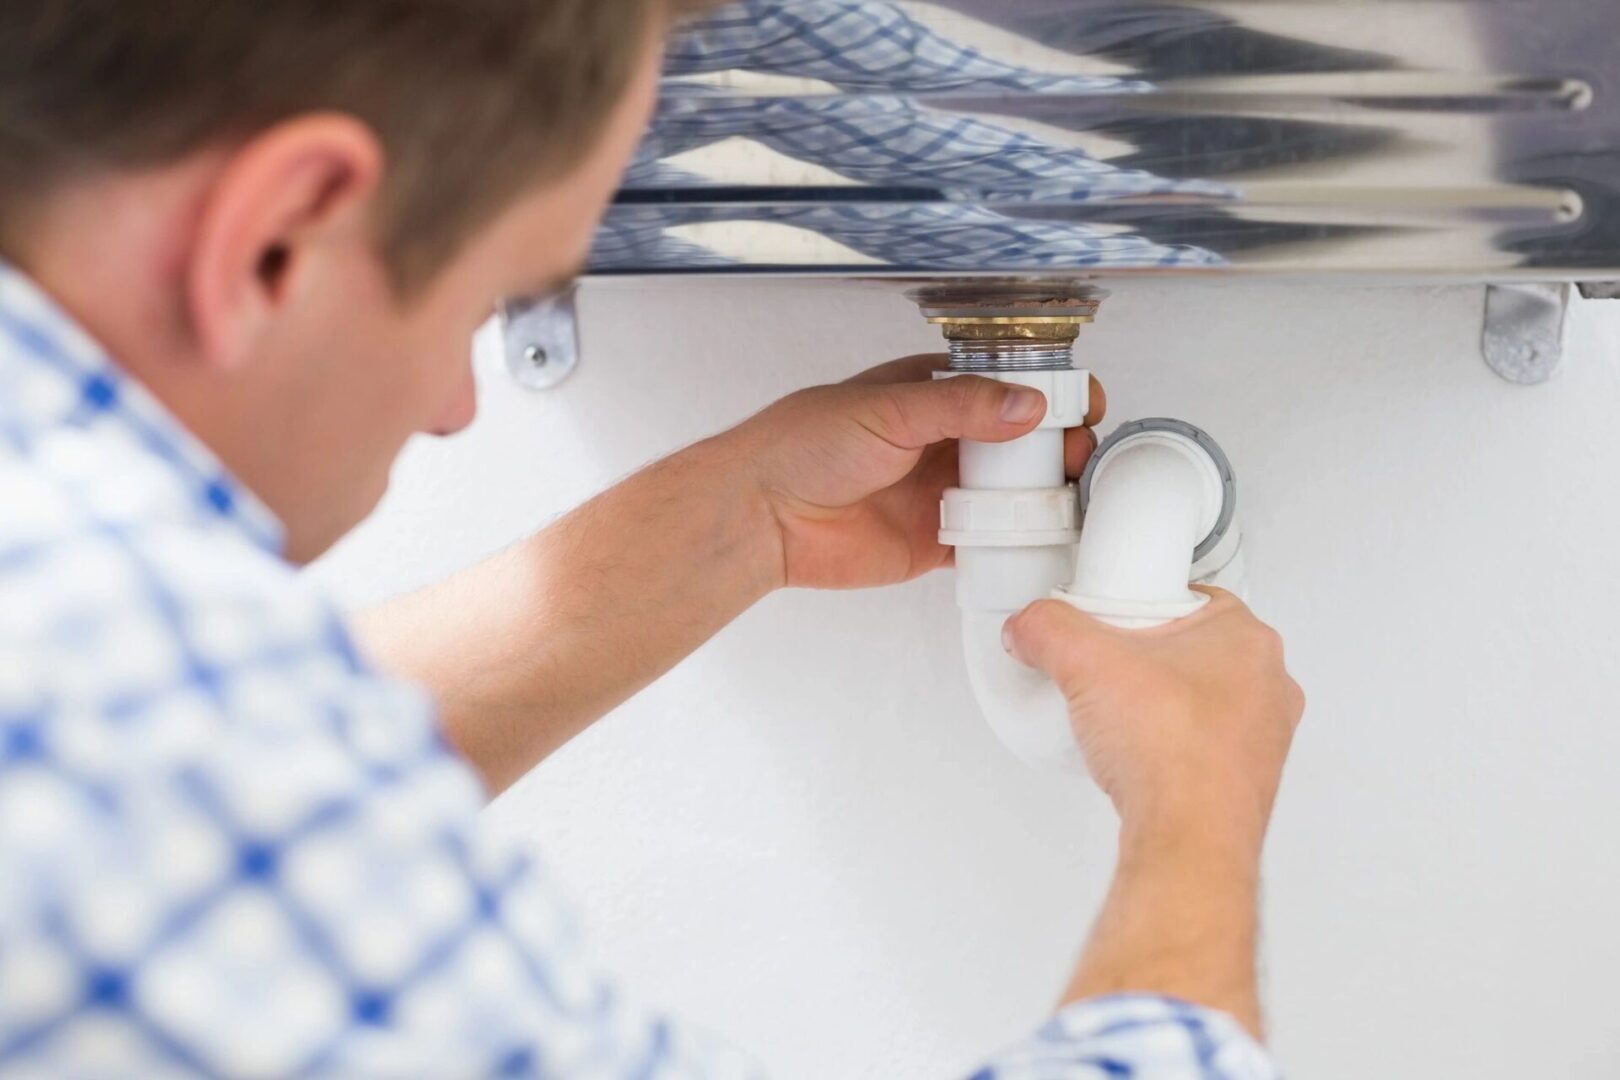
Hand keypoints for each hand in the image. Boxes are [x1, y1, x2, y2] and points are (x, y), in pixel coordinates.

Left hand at [726, 355, 1105, 590]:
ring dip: (1047, 497)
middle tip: (1078, 459)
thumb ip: (961, 406)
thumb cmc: (803, 445)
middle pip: (1022, 443)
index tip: (1083, 406)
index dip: (1050, 394)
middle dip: (1059, 449)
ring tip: (1073, 500)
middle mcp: (943, 442)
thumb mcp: (889, 408)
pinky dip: (1019, 544)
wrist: (761, 515)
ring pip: (1014, 494)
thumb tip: (1028, 405)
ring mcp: (942, 493)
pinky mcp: (935, 543)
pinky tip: (1046, 541)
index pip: (1008, 386)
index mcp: (932, 393)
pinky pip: (990, 543)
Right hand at [1004, 589, 1303, 853]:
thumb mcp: (1084, 662)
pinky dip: (1170, 748)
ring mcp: (1264, 736)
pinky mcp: (1246, 779)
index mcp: (1249, 638)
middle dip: (1149, 657)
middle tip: (1111, 667)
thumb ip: (1047, 629)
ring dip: (1161, 705)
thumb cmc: (1175, 755)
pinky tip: (1139, 757)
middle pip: (1193, 649)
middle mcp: (1269, 685)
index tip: (1114, 619)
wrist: (1190, 838)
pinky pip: (1202, 746)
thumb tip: (1030, 626)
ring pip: (1201, 700)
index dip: (1143, 604)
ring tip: (1121, 715)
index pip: (1191, 597)